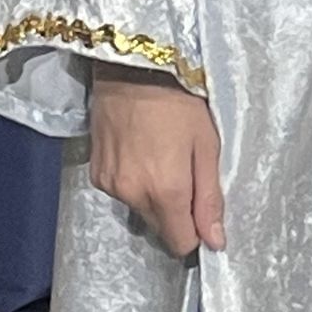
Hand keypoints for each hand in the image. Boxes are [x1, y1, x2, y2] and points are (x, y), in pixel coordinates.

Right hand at [87, 60, 224, 258]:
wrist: (132, 69)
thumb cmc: (179, 101)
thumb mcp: (207, 145)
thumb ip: (210, 198)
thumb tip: (215, 242)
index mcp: (165, 192)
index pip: (180, 242)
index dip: (196, 232)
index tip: (202, 208)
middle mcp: (133, 195)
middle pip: (160, 227)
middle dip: (176, 212)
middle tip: (185, 172)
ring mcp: (110, 186)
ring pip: (140, 210)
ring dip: (154, 196)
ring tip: (161, 156)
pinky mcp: (96, 173)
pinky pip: (122, 192)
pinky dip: (134, 181)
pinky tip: (140, 152)